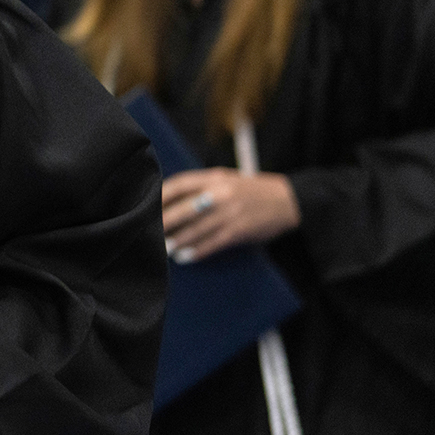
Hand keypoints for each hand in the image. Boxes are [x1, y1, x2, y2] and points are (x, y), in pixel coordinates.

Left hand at [161, 167, 299, 261]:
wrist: (287, 200)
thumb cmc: (250, 189)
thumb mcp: (225, 179)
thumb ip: (200, 186)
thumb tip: (169, 199)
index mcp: (214, 178)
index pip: (179, 184)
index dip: (160, 195)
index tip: (147, 205)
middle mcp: (220, 194)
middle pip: (184, 209)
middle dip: (164, 222)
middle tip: (149, 231)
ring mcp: (230, 213)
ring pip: (196, 229)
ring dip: (178, 241)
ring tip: (164, 248)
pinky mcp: (239, 231)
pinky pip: (213, 243)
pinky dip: (198, 251)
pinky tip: (185, 257)